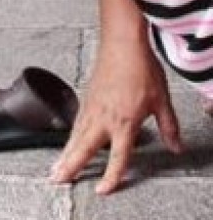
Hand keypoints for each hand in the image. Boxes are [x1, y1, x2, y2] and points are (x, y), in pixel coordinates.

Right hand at [50, 39, 181, 194]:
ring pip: (76, 135)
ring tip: (55, 167)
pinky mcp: (87, 97)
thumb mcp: (162, 100)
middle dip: (70, 165)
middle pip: (84, 148)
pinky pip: (76, 122)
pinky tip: (68, 141)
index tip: (102, 190)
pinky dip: (69, 136)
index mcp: (124, 122)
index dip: (110, 176)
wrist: (122, 43)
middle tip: (56, 180)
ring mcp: (92, 106)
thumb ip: (169, 127)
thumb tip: (176, 147)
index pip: (117, 157)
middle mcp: (104, 117)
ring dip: (65, 153)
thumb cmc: (141, 68)